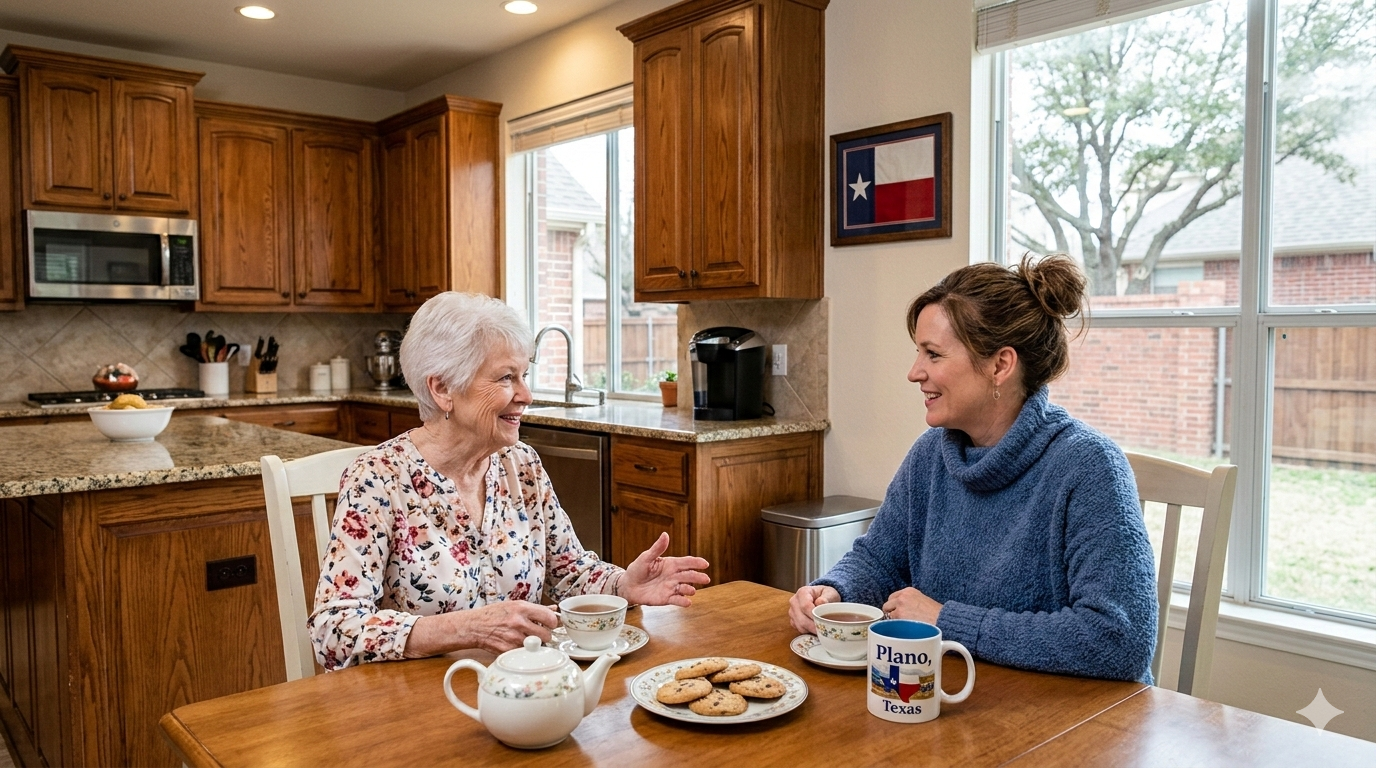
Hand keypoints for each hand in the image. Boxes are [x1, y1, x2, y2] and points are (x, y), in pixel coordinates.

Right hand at [404, 600, 559, 657]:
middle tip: (539, 634)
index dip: (553, 623)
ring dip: (535, 645)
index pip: (549, 618)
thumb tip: (555, 610)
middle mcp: (518, 623)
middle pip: (546, 635)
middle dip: (545, 636)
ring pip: (536, 646)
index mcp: (522, 609)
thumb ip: (536, 609)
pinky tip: (518, 646)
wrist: (474, 626)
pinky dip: (524, 652)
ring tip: (528, 640)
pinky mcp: (507, 651)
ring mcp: (513, 638)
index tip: (550, 625)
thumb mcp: (514, 605)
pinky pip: (524, 654)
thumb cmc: (494, 614)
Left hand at [619, 532, 710, 606]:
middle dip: (698, 577)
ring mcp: (671, 587)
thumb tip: (665, 534)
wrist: (628, 586)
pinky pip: (677, 600)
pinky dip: (683, 601)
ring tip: (692, 590)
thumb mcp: (646, 557)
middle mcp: (673, 576)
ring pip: (684, 588)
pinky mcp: (666, 598)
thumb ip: (657, 548)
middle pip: (689, 576)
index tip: (705, 563)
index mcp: (670, 564)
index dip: (696, 562)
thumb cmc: (637, 569)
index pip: (686, 562)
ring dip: (690, 589)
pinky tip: (687, 602)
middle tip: (706, 579)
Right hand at [788, 585, 840, 634]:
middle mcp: (794, 602)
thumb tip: (820, 603)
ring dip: (811, 630)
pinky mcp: (793, 620)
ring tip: (822, 629)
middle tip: (825, 629)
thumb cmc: (825, 595)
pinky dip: (808, 631)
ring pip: (800, 625)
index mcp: (802, 592)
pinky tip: (816, 629)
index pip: (805, 606)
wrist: (821, 597)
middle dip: (814, 626)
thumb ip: (826, 597)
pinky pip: (799, 629)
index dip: (814, 615)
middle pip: (801, 618)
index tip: (823, 621)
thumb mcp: (830, 593)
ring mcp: (792, 612)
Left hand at [882, 587, 942, 624]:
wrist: (942, 620)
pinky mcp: (898, 615)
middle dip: (892, 612)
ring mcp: (899, 606)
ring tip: (903, 626)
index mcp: (909, 591)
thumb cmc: (936, 614)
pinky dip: (895, 627)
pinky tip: (903, 629)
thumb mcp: (922, 601)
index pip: (893, 597)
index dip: (895, 606)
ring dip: (893, 620)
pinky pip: (890, 622)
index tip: (899, 612)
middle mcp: (902, 596)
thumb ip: (910, 602)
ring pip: (888, 614)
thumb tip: (903, 610)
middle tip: (900, 620)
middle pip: (887, 604)